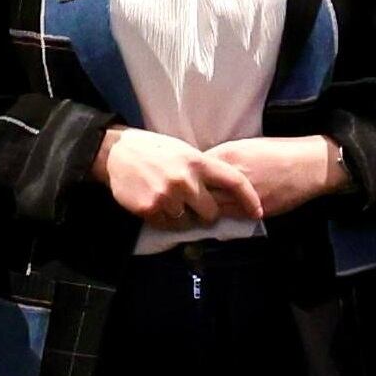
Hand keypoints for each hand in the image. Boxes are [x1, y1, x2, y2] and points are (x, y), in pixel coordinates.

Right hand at [99, 128, 250, 229]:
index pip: (233, 181)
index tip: (257, 212)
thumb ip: (203, 170)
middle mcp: (186, 180)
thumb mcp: (184, 152)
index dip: (249, 198)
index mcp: (198, 162)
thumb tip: (224, 192)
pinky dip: (164, 219)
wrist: (117, 153)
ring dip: (182, 217)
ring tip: (169, 201)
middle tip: (194, 205)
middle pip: (211, 213)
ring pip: (188, 223)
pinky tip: (156, 204)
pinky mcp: (150, 209)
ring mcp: (167, 196)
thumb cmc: (155, 150)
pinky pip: (167, 225)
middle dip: (206, 213)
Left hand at [199, 134, 345, 217]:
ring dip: (203, 209)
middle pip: (199, 190)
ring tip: (197, 210)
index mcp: (229, 155)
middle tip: (184, 199)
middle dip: (190, 195)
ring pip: (212, 208)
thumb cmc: (279, 151)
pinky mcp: (255, 211)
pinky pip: (230, 217)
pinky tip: (217, 216)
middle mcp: (233, 176)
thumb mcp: (247, 145)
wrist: (309, 165)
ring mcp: (244, 196)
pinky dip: (221, 216)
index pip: (195, 168)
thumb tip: (205, 167)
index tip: (185, 179)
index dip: (188, 175)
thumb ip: (224, 157)